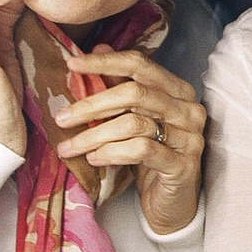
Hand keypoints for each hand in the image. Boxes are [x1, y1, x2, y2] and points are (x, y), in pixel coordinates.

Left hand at [55, 49, 206, 233]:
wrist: (173, 204)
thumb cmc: (152, 158)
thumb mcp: (134, 120)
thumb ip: (121, 85)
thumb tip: (100, 46)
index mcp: (177, 91)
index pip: (140, 65)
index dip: (105, 62)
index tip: (72, 65)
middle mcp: (188, 109)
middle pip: (135, 93)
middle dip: (92, 104)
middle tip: (62, 118)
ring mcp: (189, 137)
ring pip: (134, 124)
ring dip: (94, 135)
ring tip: (70, 147)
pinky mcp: (183, 164)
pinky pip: (141, 150)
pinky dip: (111, 153)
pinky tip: (94, 159)